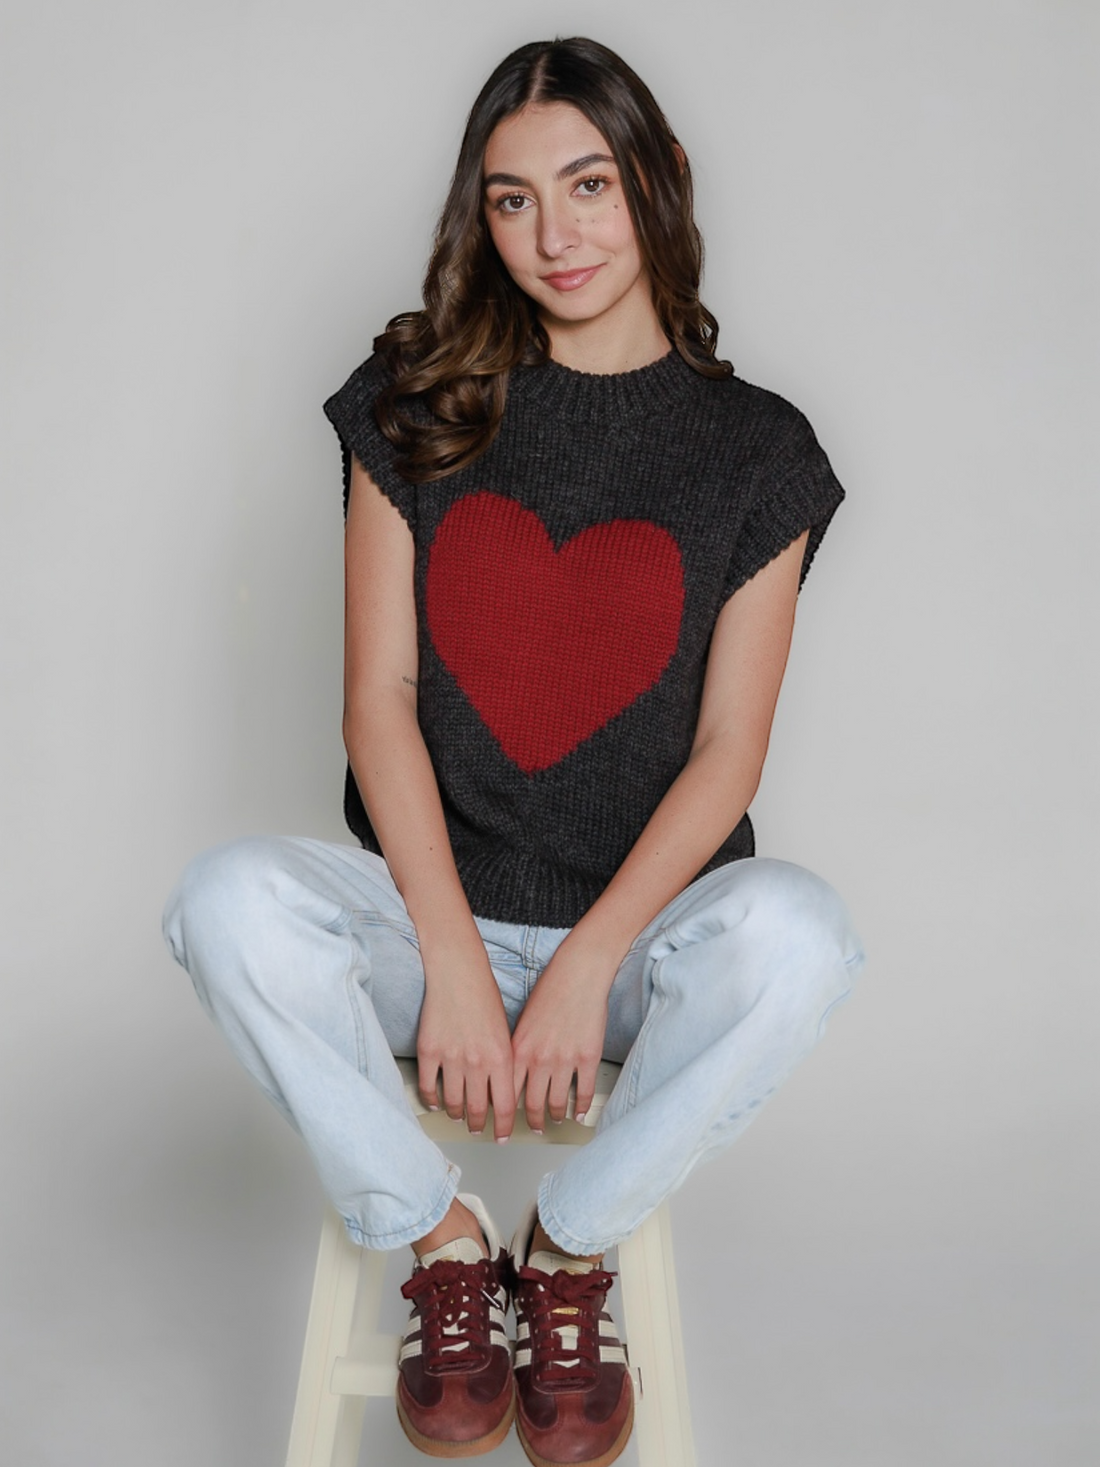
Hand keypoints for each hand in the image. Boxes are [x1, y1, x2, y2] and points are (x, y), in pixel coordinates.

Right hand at [416, 947, 516, 1141]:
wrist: (458, 971)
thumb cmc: (485, 996)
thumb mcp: (506, 1032)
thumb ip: (504, 1064)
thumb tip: (501, 1093)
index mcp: (501, 1057)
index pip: (506, 1106)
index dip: (505, 1126)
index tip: (503, 1137)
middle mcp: (477, 1062)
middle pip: (478, 1110)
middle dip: (479, 1126)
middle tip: (479, 1130)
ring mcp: (451, 1057)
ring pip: (453, 1102)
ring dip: (457, 1114)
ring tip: (460, 1117)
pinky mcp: (429, 1051)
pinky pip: (429, 1086)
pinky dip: (432, 1099)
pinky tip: (436, 1102)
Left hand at [511, 940, 614, 1132]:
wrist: (578, 973)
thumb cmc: (550, 989)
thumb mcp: (522, 1020)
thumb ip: (518, 1049)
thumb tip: (513, 1072)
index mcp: (518, 1050)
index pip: (506, 1092)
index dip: (504, 1114)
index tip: (505, 1123)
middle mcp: (539, 1059)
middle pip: (532, 1104)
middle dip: (531, 1122)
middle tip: (533, 1129)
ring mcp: (564, 1060)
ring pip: (556, 1102)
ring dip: (555, 1116)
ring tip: (555, 1120)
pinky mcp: (587, 1057)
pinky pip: (583, 1091)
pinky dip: (581, 1106)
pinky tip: (579, 1112)